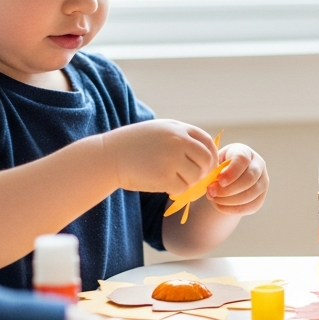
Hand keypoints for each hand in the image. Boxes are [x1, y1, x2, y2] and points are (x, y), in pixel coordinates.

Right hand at [99, 120, 218, 194]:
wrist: (107, 156)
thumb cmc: (133, 145)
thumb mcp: (159, 130)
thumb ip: (181, 137)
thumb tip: (206, 154)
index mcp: (178, 128)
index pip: (207, 142)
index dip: (211, 155)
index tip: (207, 165)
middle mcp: (178, 141)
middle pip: (206, 160)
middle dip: (203, 172)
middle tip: (193, 178)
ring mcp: (172, 158)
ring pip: (196, 176)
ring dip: (188, 182)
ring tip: (173, 180)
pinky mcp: (164, 176)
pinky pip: (182, 188)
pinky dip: (176, 190)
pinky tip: (165, 187)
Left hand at [207, 144, 267, 215]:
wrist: (227, 176)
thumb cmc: (218, 167)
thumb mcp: (214, 162)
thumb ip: (213, 171)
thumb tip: (212, 186)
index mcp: (245, 152)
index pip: (243, 160)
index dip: (231, 172)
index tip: (219, 181)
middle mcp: (258, 165)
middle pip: (250, 178)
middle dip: (229, 189)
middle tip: (212, 193)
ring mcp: (262, 181)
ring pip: (251, 194)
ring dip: (230, 200)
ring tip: (214, 199)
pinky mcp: (261, 197)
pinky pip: (251, 206)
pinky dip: (234, 209)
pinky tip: (220, 206)